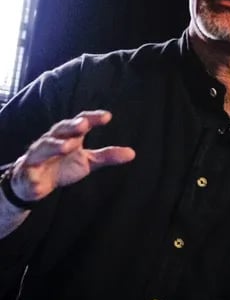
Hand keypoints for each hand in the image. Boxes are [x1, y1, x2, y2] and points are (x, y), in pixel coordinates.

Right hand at [10, 110, 135, 201]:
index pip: (81, 122)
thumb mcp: (88, 161)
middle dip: (71, 126)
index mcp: (69, 136)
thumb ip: (107, 156)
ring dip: (55, 145)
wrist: (34, 182)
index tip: (107, 116)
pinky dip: (33, 176)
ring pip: (43, 147)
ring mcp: (37, 155)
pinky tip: (40, 183)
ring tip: (67, 146)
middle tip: (83, 125)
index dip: (92, 118)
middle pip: (60, 129)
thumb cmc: (63, 165)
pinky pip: (28, 173)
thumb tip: (132, 153)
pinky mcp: (27, 172)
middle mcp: (52, 141)